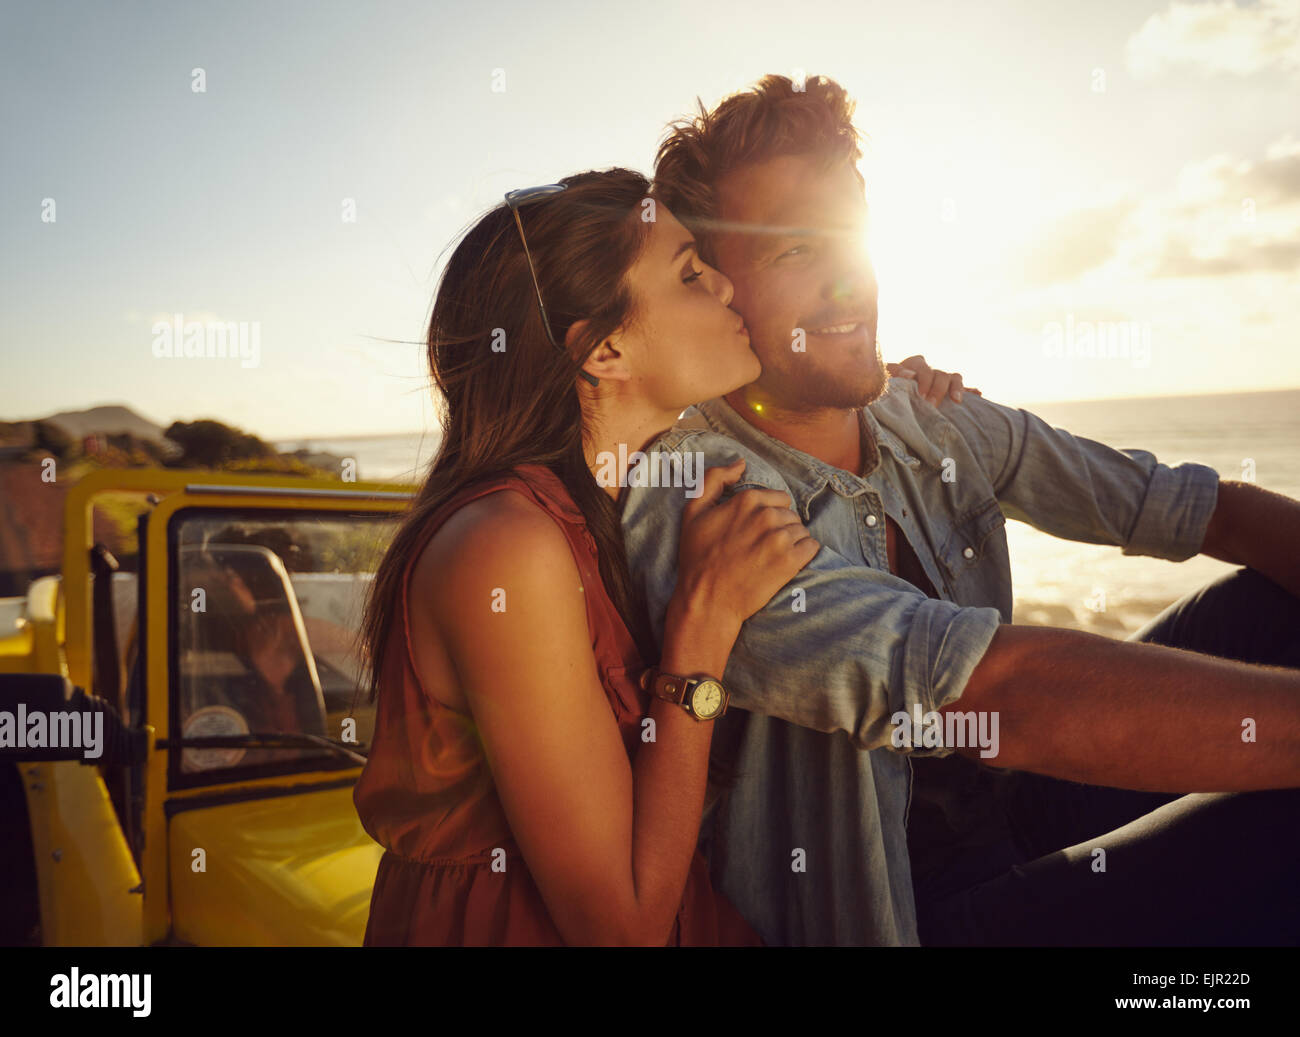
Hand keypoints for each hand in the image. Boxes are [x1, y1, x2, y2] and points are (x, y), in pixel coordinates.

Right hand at [672, 459, 819, 632]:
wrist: (707, 600)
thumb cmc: (698, 557)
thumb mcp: (693, 511)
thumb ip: (714, 479)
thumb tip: (741, 462)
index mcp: (747, 500)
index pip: (778, 497)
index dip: (768, 514)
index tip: (755, 531)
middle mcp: (766, 516)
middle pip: (790, 514)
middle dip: (780, 527)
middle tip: (761, 547)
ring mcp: (780, 539)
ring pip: (801, 530)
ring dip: (792, 541)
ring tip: (771, 557)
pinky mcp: (791, 562)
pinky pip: (811, 547)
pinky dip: (804, 554)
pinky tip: (786, 563)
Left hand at [887, 354, 981, 405]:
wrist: (891, 395)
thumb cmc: (887, 386)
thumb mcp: (886, 377)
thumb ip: (894, 373)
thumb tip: (910, 375)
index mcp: (915, 364)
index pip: (924, 368)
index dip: (923, 381)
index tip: (920, 395)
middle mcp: (931, 369)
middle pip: (941, 375)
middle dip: (937, 390)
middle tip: (931, 405)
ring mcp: (941, 379)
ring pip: (954, 378)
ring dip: (957, 389)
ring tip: (957, 401)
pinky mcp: (949, 390)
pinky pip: (963, 388)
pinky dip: (970, 391)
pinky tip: (978, 394)